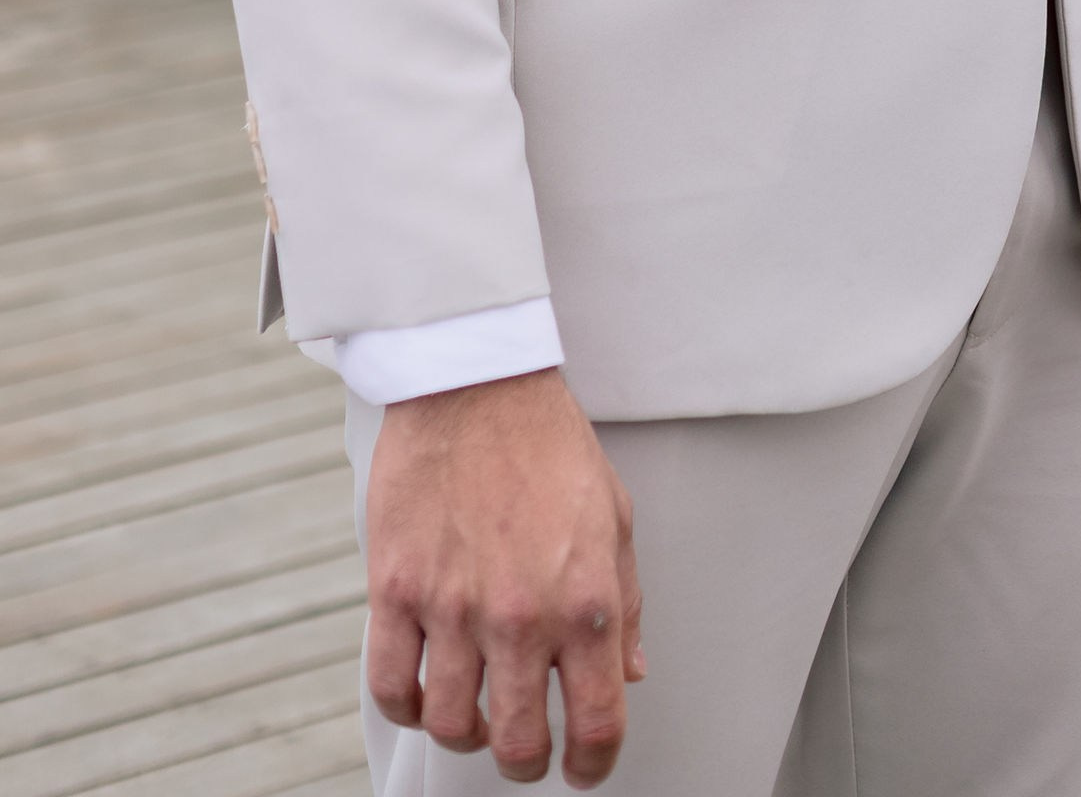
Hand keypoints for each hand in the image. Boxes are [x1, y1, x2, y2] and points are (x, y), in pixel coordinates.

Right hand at [365, 370, 642, 784]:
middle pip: (519, 744)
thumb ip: (624, 605)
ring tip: (476, 717)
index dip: (594, 765)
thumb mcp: (614, 518)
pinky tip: (425, 693)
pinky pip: (392, 687)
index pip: (598, 721)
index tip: (585, 770)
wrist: (478, 383)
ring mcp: (455, 606)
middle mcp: (522, 614)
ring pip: (452, 727)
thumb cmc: (548, 443)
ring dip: (467, 736)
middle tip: (528, 752)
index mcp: (586, 600)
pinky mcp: (397, 591)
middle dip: (528, 763)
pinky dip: (408, 708)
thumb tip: (628, 672)